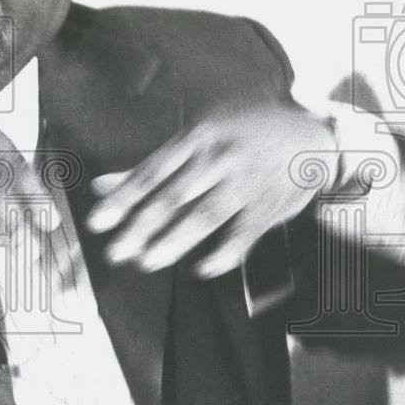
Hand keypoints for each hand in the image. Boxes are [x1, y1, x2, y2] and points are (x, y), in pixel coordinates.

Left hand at [85, 104, 337, 277]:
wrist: (309, 134)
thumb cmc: (239, 135)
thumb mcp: (194, 140)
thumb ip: (148, 168)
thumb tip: (99, 186)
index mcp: (195, 139)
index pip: (150, 173)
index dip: (122, 199)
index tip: (96, 222)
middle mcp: (218, 158)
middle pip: (172, 196)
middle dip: (140, 225)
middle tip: (114, 252)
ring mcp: (245, 181)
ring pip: (205, 215)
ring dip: (174, 240)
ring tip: (147, 261)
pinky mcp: (270, 204)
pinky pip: (245, 233)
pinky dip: (224, 253)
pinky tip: (203, 269)